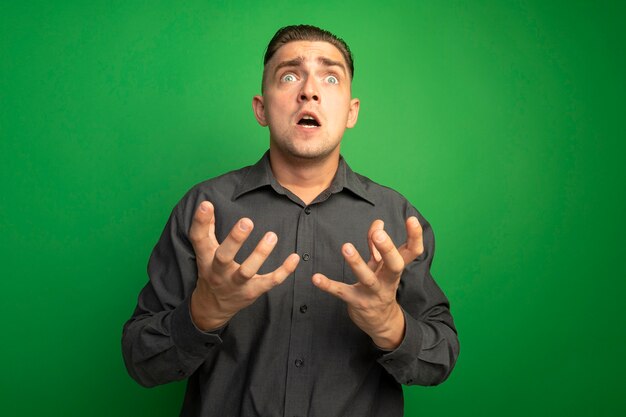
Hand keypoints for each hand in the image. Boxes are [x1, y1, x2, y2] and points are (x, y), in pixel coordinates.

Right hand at [189, 201, 299, 330]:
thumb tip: (207, 204)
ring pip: (247, 271)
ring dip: (260, 253)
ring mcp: (236, 284)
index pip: (199, 239)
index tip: (207, 204)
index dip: (200, 222)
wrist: (213, 306)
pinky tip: (294, 257)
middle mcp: (218, 272)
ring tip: (272, 235)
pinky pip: (270, 282)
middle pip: (223, 257)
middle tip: (247, 221)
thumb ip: (206, 229)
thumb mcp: (204, 252)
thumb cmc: (211, 271)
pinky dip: (284, 271)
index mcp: (205, 258)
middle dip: (235, 240)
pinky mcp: (252, 291)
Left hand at [312, 217, 423, 348]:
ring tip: (346, 247)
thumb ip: (377, 245)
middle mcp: (388, 281)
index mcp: (396, 269)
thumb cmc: (381, 286)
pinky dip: (328, 285)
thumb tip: (378, 222)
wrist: (382, 322)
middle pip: (394, 266)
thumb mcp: (381, 266)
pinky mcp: (356, 302)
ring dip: (357, 263)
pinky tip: (316, 278)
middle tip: (380, 234)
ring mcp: (373, 293)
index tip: (412, 219)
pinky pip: (341, 292)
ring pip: (367, 278)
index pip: (412, 252)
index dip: (415, 236)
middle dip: (388, 250)